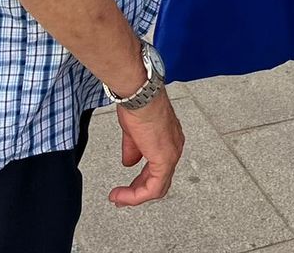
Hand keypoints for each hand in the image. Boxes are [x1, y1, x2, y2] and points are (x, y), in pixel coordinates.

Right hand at [109, 90, 184, 206]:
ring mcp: (171, 155)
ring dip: (135, 195)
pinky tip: (122, 195)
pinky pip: (153, 187)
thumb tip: (129, 162)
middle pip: (159, 180)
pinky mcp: (165, 160)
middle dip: (137, 191)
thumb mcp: (133, 131)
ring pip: (157, 187)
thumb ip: (133, 148)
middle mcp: (174, 147)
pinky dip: (136, 195)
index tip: (126, 187)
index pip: (158, 167)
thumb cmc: (138, 103)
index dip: (141, 180)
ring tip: (118, 198)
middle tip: (121, 197)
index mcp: (169, 139)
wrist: (139, 95)